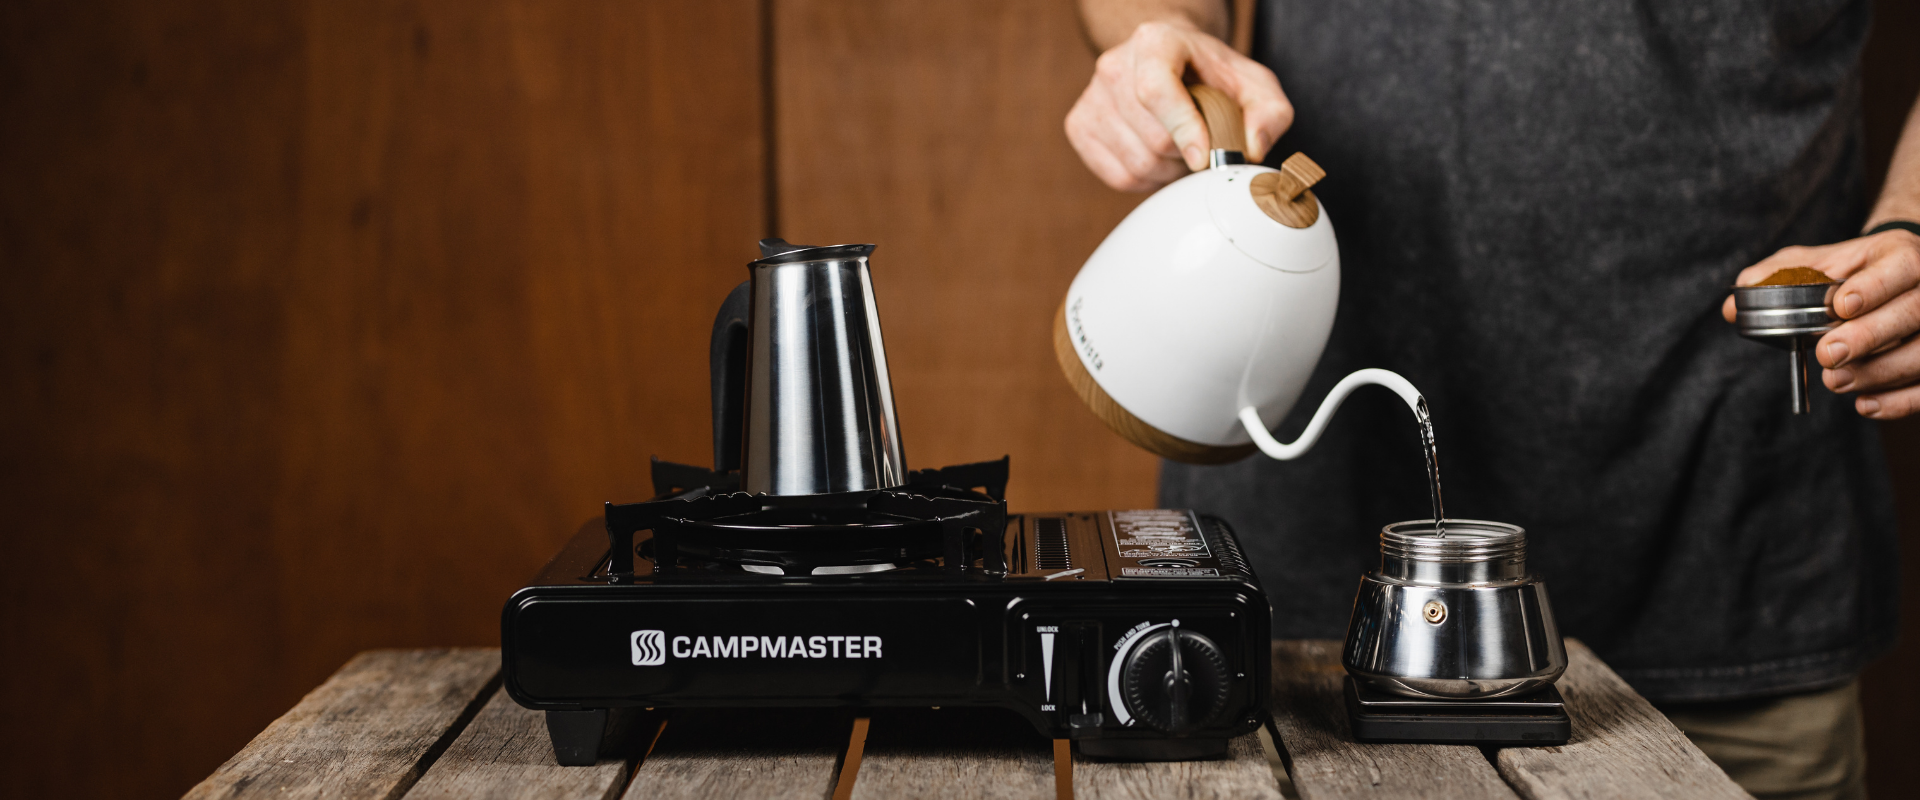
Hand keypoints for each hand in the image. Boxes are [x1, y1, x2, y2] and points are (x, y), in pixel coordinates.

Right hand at [1063, 20, 1291, 191]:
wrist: (1172, 65)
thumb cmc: (1212, 75)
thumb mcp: (1255, 85)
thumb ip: (1269, 114)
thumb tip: (1250, 148)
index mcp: (1154, 42)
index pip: (1156, 90)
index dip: (1182, 129)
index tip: (1204, 158)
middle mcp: (1114, 65)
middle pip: (1152, 138)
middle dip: (1186, 155)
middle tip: (1202, 146)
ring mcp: (1092, 97)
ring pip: (1136, 163)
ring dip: (1168, 171)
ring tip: (1181, 151)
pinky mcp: (1079, 127)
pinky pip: (1118, 176)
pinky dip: (1145, 180)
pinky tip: (1159, 160)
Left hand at [1722, 229, 1919, 417]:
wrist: (1899, 279)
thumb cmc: (1853, 272)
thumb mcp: (1817, 263)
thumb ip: (1776, 277)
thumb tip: (1733, 304)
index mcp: (1902, 256)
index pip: (1901, 267)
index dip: (1874, 288)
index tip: (1839, 305)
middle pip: (1915, 312)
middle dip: (1869, 336)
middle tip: (1827, 354)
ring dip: (1880, 372)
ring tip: (1835, 381)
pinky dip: (1900, 401)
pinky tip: (1865, 404)